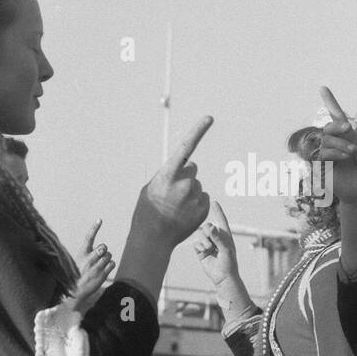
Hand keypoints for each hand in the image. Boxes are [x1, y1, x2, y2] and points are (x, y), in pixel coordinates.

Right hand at [70, 219, 114, 313]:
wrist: (74, 292)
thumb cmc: (75, 276)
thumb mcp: (76, 262)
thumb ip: (88, 254)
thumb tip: (100, 249)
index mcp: (81, 254)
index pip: (89, 238)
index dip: (94, 228)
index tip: (100, 219)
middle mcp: (89, 259)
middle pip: (104, 247)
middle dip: (104, 251)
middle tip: (99, 257)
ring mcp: (96, 267)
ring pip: (109, 255)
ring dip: (107, 259)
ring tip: (99, 266)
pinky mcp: (102, 275)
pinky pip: (112, 264)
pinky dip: (110, 265)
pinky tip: (104, 270)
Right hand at [131, 116, 212, 248]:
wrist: (153, 238)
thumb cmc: (147, 210)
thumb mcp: (151, 187)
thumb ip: (169, 173)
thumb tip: (187, 165)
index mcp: (168, 174)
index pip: (186, 147)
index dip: (198, 130)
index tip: (209, 118)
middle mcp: (184, 183)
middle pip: (192, 169)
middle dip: (185, 176)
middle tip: (171, 193)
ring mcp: (195, 197)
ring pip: (197, 186)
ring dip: (189, 192)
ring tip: (175, 207)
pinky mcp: (203, 209)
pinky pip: (202, 199)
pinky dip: (195, 204)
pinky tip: (183, 214)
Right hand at [191, 199, 238, 286]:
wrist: (222, 277)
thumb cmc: (229, 263)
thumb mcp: (226, 249)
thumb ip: (218, 237)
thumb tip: (210, 227)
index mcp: (225, 234)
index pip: (221, 219)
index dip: (217, 210)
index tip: (213, 200)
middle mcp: (215, 237)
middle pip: (206, 226)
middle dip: (207, 231)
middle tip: (210, 240)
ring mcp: (208, 243)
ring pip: (200, 235)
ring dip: (204, 241)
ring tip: (209, 249)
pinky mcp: (201, 251)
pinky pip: (196, 243)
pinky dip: (199, 247)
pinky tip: (204, 252)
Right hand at [311, 86, 356, 208]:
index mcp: (347, 135)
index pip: (336, 116)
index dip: (330, 101)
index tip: (323, 87)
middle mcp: (335, 142)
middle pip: (328, 126)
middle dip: (337, 125)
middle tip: (348, 129)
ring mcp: (327, 154)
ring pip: (325, 139)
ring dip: (339, 142)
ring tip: (352, 151)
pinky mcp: (321, 166)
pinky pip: (321, 152)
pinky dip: (333, 151)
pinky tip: (345, 157)